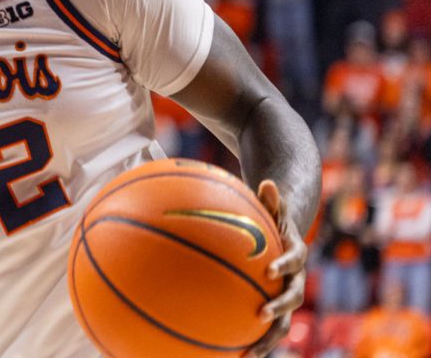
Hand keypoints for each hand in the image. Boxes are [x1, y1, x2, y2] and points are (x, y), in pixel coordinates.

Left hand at [249, 180, 307, 357]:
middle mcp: (295, 278)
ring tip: (249, 355)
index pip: (294, 261)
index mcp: (295, 253)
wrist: (286, 233)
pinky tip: (228, 353)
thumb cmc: (272, 216)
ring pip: (282, 322)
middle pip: (293, 298)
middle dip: (280, 309)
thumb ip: (271, 198)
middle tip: (262, 315)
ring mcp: (285, 294)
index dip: (284, 265)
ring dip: (268, 338)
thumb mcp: (272, 206)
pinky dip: (250, 339)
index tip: (268, 270)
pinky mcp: (273, 305)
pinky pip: (264, 325)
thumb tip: (267, 182)